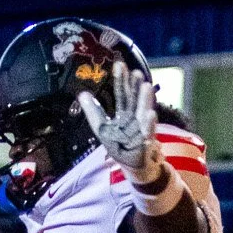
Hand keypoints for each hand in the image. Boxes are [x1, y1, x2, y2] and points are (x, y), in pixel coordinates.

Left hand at [77, 62, 161, 182]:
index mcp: (125, 114)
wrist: (136, 167)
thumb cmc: (120, 147)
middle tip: (136, 72)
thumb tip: (82, 94)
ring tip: (145, 85)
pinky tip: (150, 114)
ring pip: (143, 113)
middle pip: (134, 101)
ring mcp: (142, 130)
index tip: (120, 64)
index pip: (122, 94)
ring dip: (144, 100)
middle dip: (135, 87)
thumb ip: (94, 112)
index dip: (121, 80)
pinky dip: (149, 125)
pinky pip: (148, 133)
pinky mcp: (146, 144)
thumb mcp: (102, 129)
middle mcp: (135, 119)